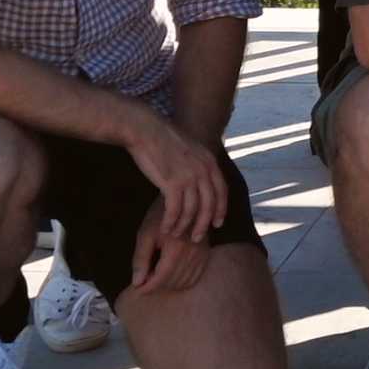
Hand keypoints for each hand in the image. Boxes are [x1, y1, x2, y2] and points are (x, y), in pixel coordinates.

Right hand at [118, 116, 228, 296]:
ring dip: (184, 226)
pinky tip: (164, 228)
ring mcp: (189, 177)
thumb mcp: (190, 148)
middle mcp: (203, 170)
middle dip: (203, 224)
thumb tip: (201, 178)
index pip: (222, 191)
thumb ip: (198, 163)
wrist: (146, 130)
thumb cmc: (163, 139)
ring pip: (192, 211)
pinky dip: (170, 222)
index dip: (220, 209)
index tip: (217, 223)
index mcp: (209, 161)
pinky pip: (175, 211)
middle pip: (209, 205)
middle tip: (197, 238)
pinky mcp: (172, 183)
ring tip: (175, 234)